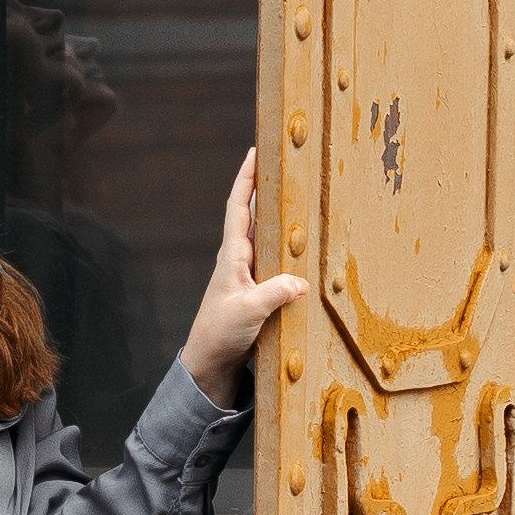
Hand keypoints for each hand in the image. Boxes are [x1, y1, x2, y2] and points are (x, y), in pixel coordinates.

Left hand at [179, 150, 306, 407]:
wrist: (210, 364)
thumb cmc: (219, 334)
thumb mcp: (248, 312)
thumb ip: (273, 294)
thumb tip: (300, 281)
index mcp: (232, 256)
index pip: (239, 207)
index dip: (247, 178)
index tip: (255, 151)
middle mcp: (240, 260)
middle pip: (255, 214)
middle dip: (267, 187)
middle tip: (285, 164)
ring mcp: (249, 275)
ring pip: (267, 236)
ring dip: (280, 216)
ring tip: (300, 195)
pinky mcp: (259, 292)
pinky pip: (276, 260)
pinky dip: (289, 248)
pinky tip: (305, 247)